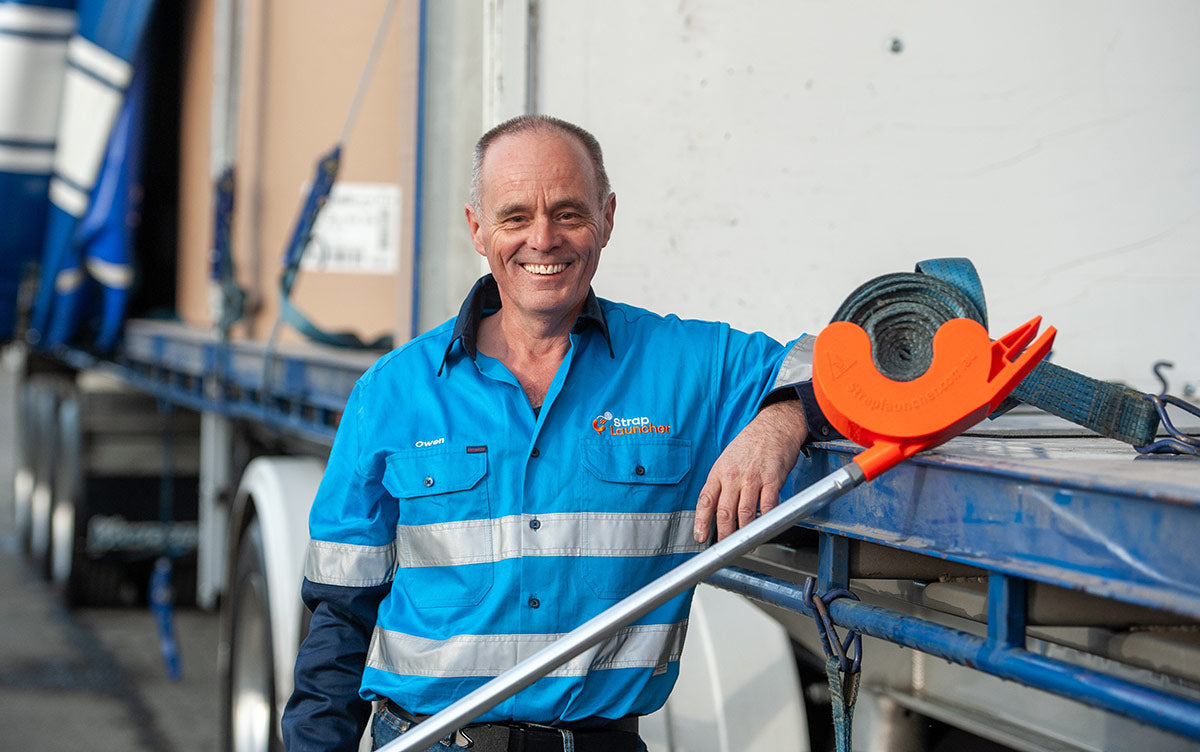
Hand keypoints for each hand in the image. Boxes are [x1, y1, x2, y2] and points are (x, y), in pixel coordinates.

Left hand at [693, 400, 808, 542]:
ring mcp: (753, 478)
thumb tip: (717, 508)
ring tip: (745, 544)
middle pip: (724, 511)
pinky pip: (767, 506)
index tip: (700, 537)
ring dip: (744, 533)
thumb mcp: (727, 459)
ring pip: (744, 513)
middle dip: (723, 534)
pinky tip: (763, 529)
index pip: (706, 501)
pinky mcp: (772, 480)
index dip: (701, 522)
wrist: (774, 426)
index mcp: (719, 472)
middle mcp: (733, 476)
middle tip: (724, 547)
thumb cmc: (751, 443)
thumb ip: (722, 483)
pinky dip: (765, 521)